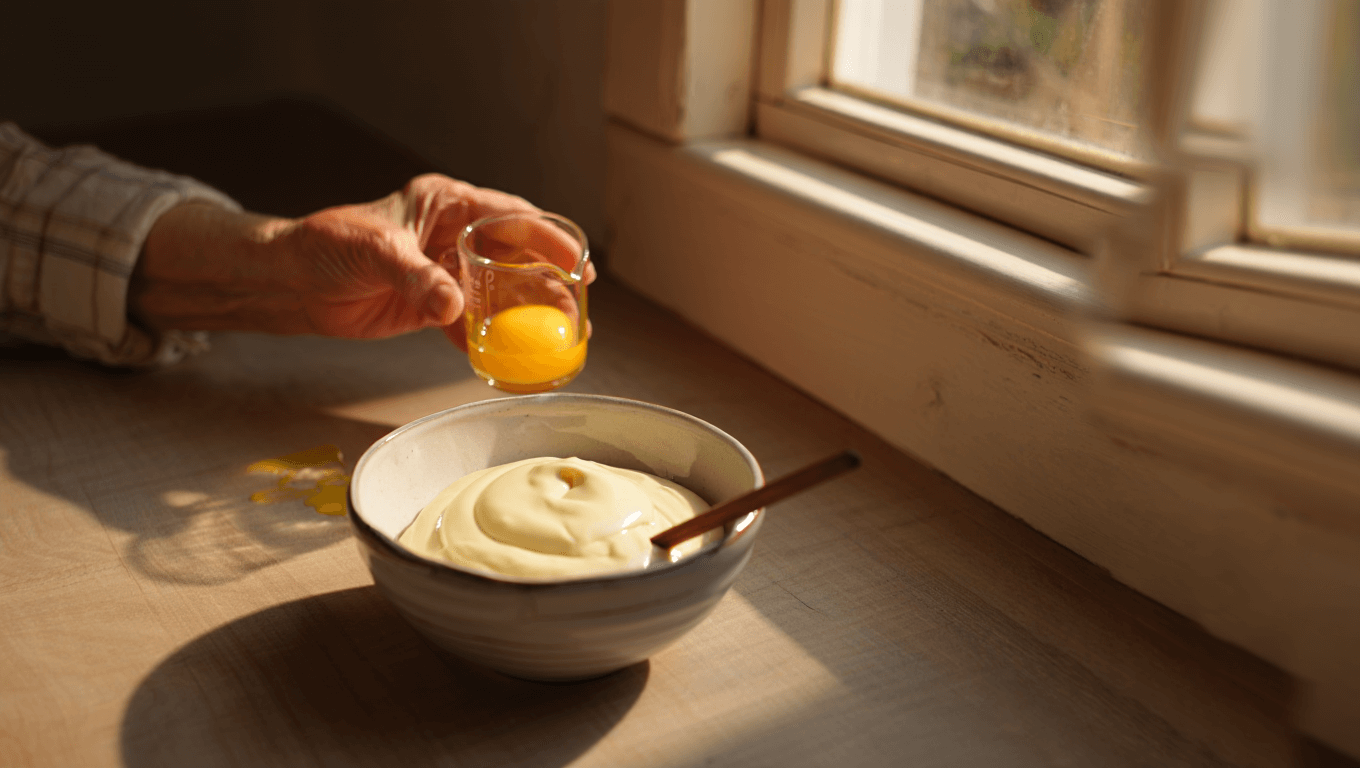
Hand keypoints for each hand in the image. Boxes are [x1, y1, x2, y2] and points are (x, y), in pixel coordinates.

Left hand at [132, 174, 594, 348]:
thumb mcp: (376, 251)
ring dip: (527, 313)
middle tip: (578, 303)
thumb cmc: (327, 245)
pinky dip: (490, 341)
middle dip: (549, 278)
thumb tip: (455, 307)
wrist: (291, 281)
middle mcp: (453, 236)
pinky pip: (471, 324)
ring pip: (500, 291)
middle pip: (516, 255)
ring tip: (558, 334)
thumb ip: (419, 278)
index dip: (549, 239)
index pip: (510, 217)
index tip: (576, 261)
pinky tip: (511, 358)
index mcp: (446, 205)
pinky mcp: (432, 306)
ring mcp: (445, 272)